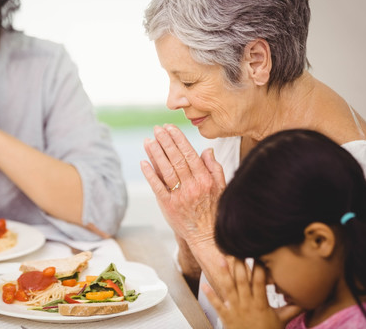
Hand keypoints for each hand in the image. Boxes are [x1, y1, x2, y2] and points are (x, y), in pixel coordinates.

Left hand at [140, 124, 225, 246]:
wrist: (208, 237)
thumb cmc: (215, 210)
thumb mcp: (221, 187)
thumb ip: (214, 168)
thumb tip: (207, 150)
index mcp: (205, 179)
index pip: (189, 154)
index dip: (178, 139)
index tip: (170, 128)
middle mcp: (192, 186)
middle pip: (176, 159)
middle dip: (165, 142)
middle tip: (157, 129)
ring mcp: (180, 196)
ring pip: (166, 170)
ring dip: (156, 154)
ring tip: (148, 141)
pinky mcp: (169, 206)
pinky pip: (157, 187)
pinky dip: (150, 174)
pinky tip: (144, 163)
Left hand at [203, 258, 302, 328]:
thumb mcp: (281, 321)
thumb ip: (292, 309)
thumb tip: (305, 300)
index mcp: (261, 304)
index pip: (259, 282)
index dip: (258, 268)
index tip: (257, 254)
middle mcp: (247, 305)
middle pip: (242, 281)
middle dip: (240, 265)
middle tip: (237, 250)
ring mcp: (235, 310)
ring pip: (229, 289)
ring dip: (224, 274)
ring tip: (220, 260)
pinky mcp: (226, 317)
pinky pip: (217, 305)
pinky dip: (210, 295)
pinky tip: (204, 285)